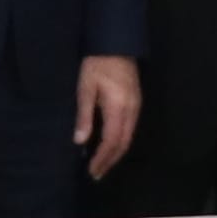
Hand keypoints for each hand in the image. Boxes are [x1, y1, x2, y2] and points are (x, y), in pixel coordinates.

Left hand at [75, 56, 144, 176]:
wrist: (116, 43)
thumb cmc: (97, 63)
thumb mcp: (85, 88)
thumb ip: (84, 115)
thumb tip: (80, 141)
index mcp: (118, 107)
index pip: (112, 141)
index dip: (102, 158)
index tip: (92, 171)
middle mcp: (132, 110)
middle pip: (123, 143)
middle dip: (110, 161)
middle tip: (96, 174)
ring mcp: (137, 106)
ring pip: (129, 137)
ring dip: (116, 153)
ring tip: (102, 164)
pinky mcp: (136, 102)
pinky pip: (130, 129)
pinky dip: (120, 142)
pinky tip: (110, 145)